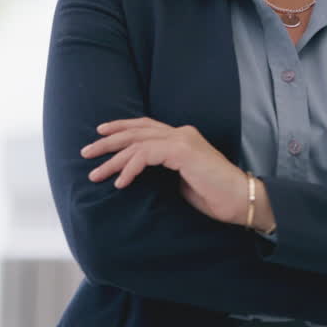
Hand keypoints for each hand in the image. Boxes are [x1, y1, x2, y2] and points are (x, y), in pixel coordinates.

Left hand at [81, 118, 249, 225]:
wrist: (241, 200)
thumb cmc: (214, 195)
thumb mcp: (181, 180)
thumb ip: (163, 170)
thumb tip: (138, 172)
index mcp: (181, 137)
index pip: (145, 126)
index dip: (121, 127)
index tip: (100, 134)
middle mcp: (180, 133)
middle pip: (136, 130)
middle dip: (108, 140)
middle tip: (86, 152)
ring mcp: (182, 140)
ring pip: (137, 143)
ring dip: (113, 159)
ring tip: (97, 174)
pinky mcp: (183, 151)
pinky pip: (146, 156)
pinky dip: (130, 168)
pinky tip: (121, 183)